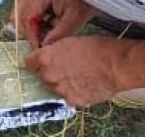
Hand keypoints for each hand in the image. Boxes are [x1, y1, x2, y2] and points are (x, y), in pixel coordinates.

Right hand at [16, 0, 94, 48]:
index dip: (31, 35)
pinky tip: (47, 27)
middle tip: (44, 43)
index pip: (28, 18)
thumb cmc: (82, 2)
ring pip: (20, 17)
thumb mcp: (74, 19)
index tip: (38, 48)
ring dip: (31, 29)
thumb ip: (58, 33)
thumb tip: (44, 46)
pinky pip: (24, 15)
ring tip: (48, 34)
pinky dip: (34, 25)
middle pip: (19, 17)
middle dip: (30, 33)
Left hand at [25, 36, 143, 107]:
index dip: (36, 61)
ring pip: (54, 88)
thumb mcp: (67, 42)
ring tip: (77, 76)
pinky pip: (68, 97)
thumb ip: (51, 51)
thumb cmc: (94, 49)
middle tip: (65, 68)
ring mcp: (60, 90)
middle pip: (41, 76)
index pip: (28, 63)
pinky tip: (85, 85)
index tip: (41, 62)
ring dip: (61, 83)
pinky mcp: (73, 101)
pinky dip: (74, 93)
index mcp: (44, 59)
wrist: (116, 65)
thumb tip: (45, 55)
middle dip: (49, 72)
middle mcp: (48, 76)